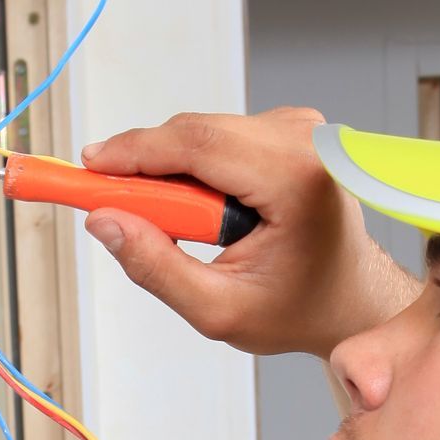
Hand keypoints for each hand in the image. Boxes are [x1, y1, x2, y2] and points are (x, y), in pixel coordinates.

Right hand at [79, 105, 417, 360]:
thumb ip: (156, 268)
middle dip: (144, 165)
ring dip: (173, 171)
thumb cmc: (300, 308)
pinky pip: (220, 135)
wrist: (350, 299)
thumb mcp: (219, 309)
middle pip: (195, 131)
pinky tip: (203, 210)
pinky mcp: (289, 130)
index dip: (134, 152)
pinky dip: (196, 168)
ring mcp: (301, 130)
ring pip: (203, 131)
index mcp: (298, 179)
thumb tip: (104, 223)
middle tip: (106, 202)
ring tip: (178, 226)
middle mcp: (305, 142)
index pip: (197, 144)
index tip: (88, 167)